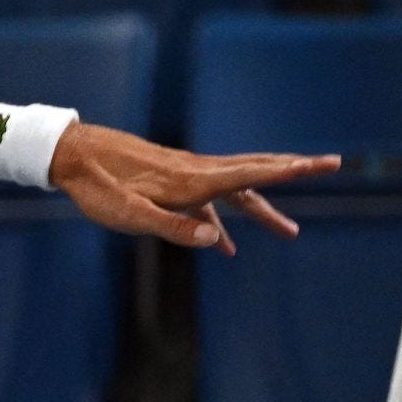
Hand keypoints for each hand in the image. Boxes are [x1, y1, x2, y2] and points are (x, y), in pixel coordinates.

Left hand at [47, 121, 339, 254]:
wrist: (69, 155)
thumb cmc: (96, 187)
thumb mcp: (129, 215)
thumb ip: (173, 228)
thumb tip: (218, 241)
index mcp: (190, 181)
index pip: (250, 175)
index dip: (289, 170)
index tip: (323, 163)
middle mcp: (193, 172)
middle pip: (253, 171)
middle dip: (292, 171)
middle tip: (332, 165)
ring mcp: (182, 174)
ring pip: (233, 188)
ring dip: (262, 209)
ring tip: (289, 231)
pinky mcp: (169, 180)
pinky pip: (207, 200)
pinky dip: (222, 219)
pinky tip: (225, 245)